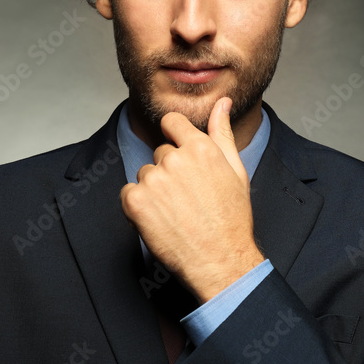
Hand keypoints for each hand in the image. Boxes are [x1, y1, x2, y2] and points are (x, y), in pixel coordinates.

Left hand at [120, 97, 265, 302]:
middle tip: (187, 198)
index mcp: (200, 147)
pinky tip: (159, 219)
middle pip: (159, 153)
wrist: (220, 260)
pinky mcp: (136, 202)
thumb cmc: (231, 218)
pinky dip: (138, 206)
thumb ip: (222, 132)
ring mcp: (153, 180)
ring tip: (176, 212)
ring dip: (154, 190)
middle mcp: (174, 159)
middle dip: (169, 171)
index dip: (175, 138)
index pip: (172, 122)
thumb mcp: (235, 170)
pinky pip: (128, 193)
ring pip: (145, 174)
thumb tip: (222, 102)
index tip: (180, 156)